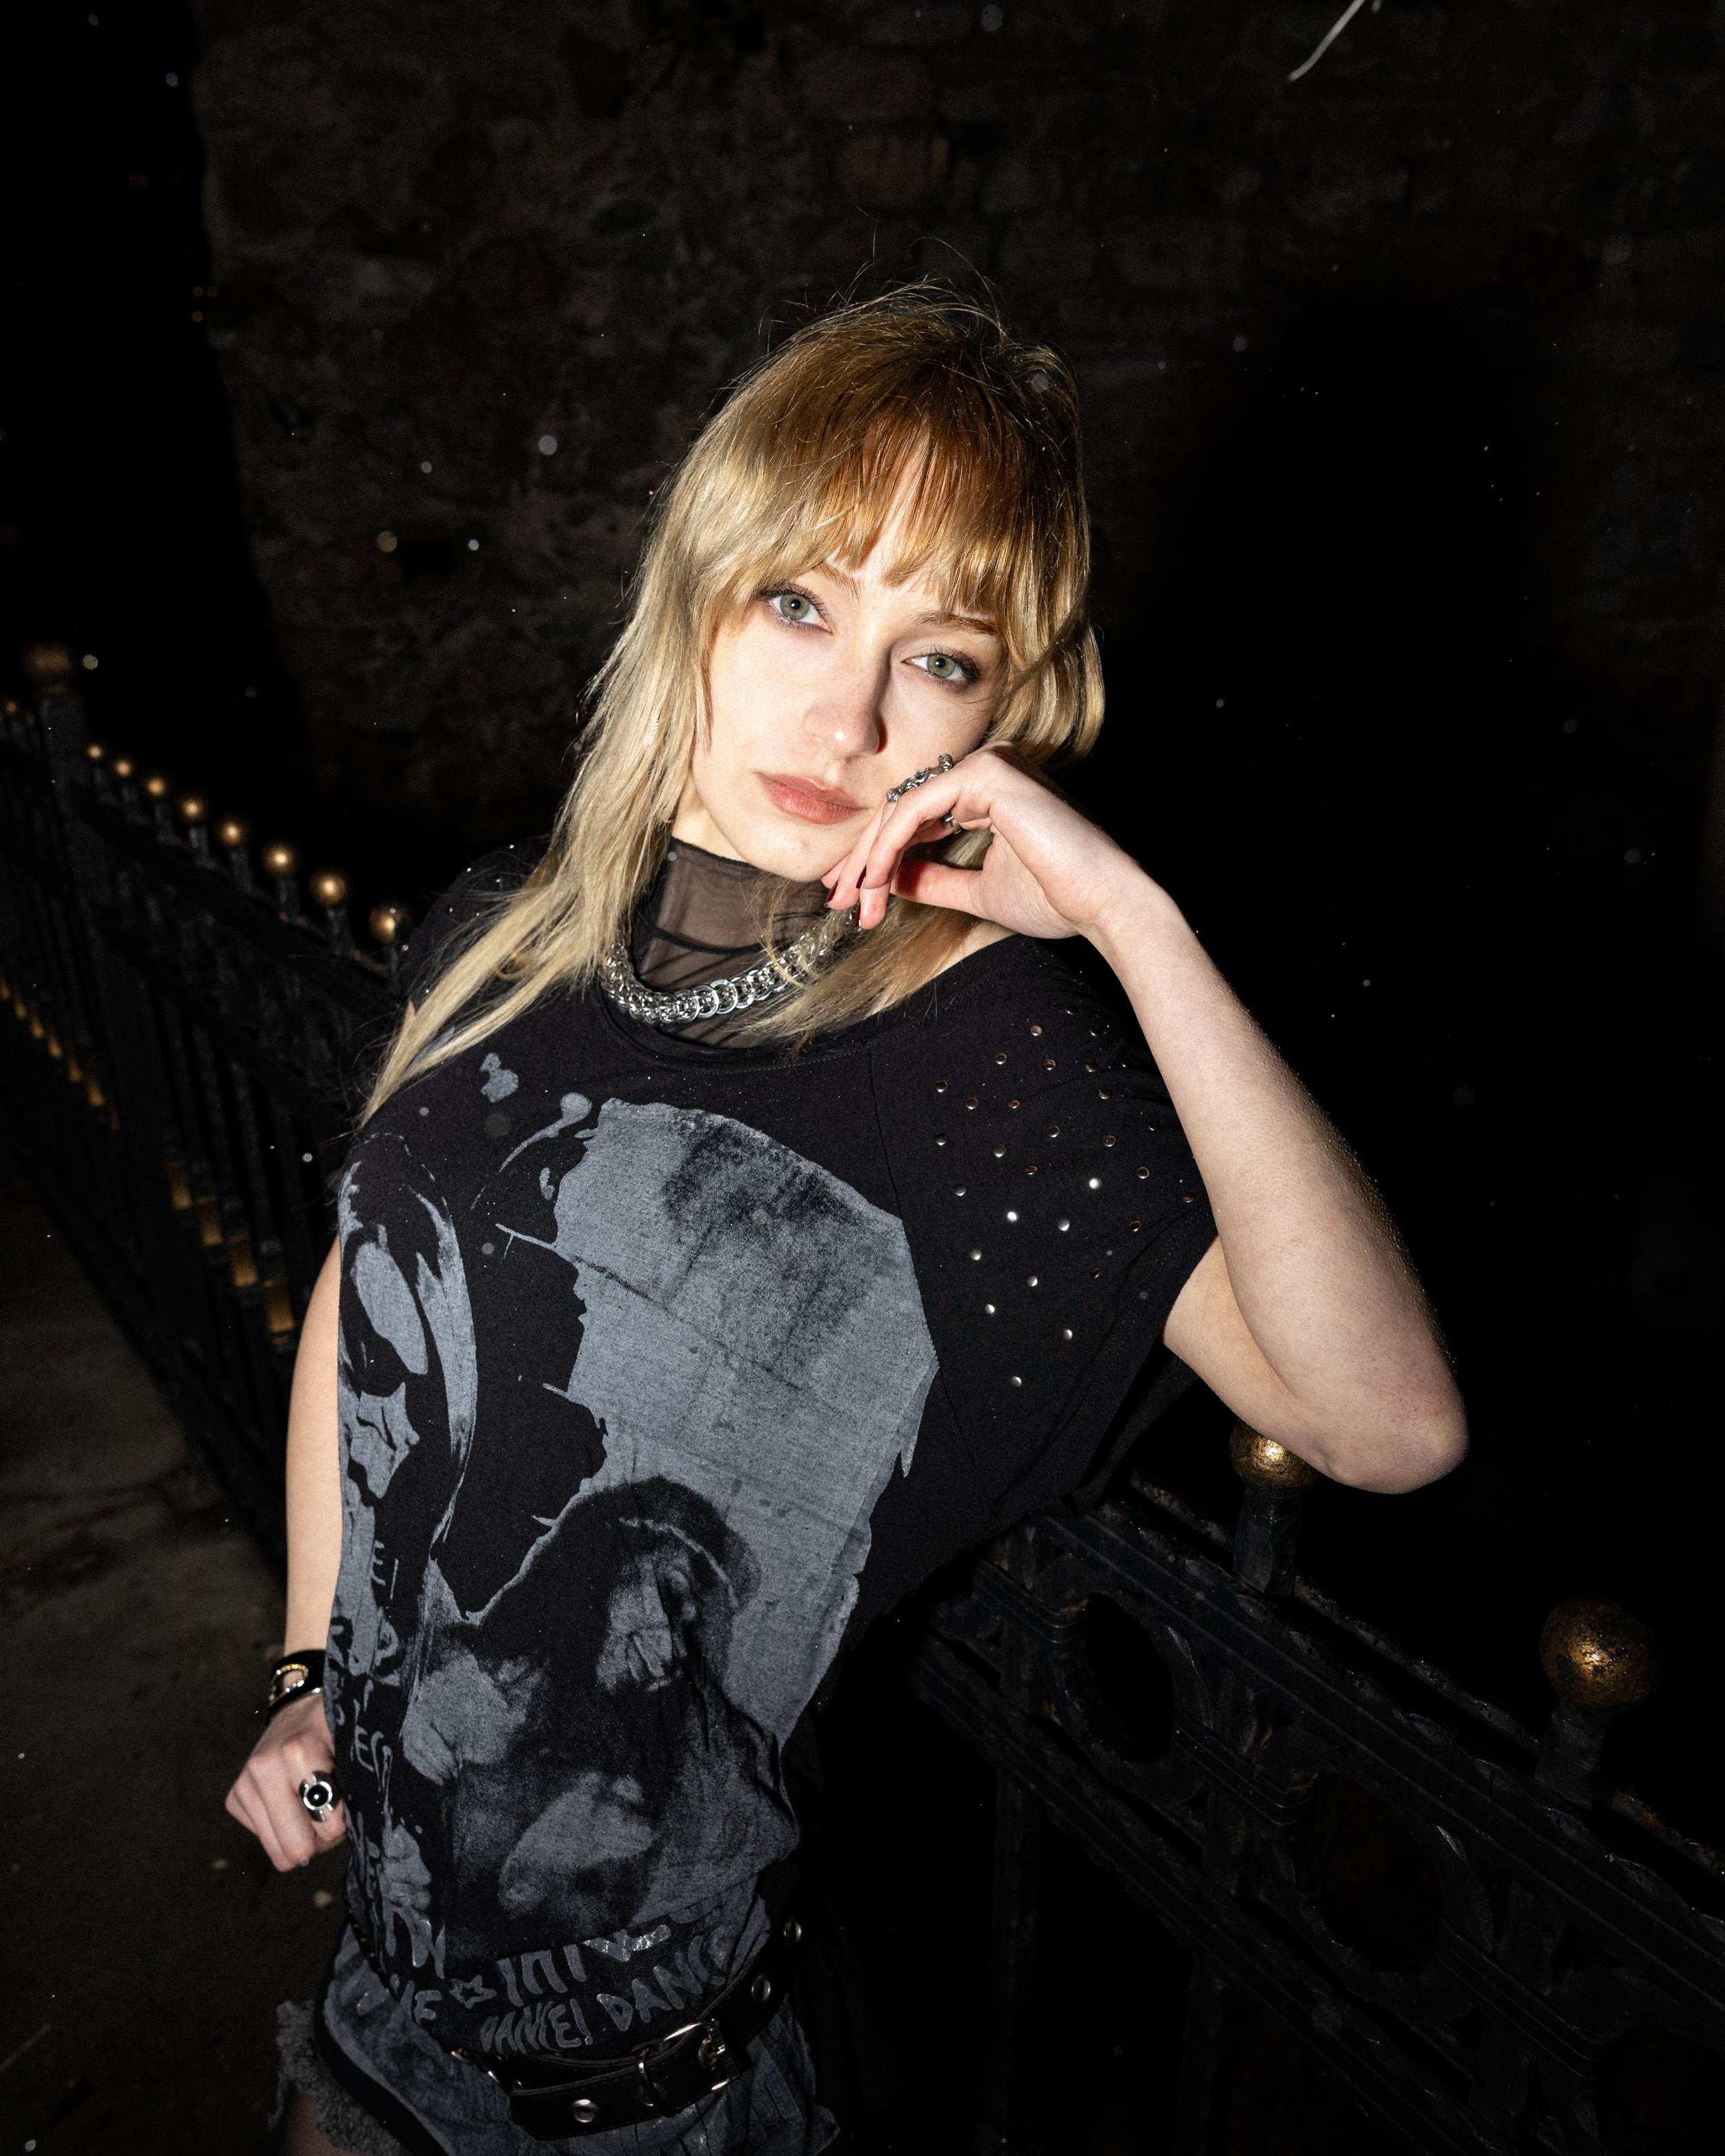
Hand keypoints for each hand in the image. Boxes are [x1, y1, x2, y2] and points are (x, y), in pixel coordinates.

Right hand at [225, 1689, 347, 1870]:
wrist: (299, 1713)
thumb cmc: (334, 1731)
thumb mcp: (354, 1746)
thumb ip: (358, 1783)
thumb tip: (352, 1828)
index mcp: (298, 1750)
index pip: (328, 1827)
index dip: (345, 1824)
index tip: (350, 1805)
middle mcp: (264, 1767)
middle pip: (297, 1849)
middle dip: (320, 1840)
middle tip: (332, 1814)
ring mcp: (245, 1784)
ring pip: (279, 1854)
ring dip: (301, 1837)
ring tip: (313, 1807)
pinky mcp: (234, 1798)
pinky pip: (266, 1841)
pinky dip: (282, 1828)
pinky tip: (291, 1801)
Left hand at [822, 743, 1154, 941]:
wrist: (1104, 904)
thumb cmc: (1057, 898)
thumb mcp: (977, 890)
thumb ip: (933, 880)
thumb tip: (888, 880)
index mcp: (989, 789)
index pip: (916, 816)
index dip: (878, 858)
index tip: (855, 899)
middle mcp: (987, 766)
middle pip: (902, 809)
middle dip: (864, 859)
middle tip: (839, 900)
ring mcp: (988, 763)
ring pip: (902, 807)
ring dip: (870, 857)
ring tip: (854, 899)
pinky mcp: (988, 773)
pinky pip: (916, 807)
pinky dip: (888, 845)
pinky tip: (874, 878)